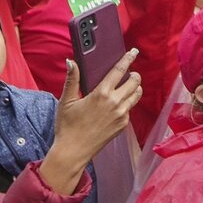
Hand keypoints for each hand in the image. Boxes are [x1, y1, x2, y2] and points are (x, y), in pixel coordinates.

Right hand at [39, 52, 141, 191]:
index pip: (120, 70)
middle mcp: (115, 102)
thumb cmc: (67, 126)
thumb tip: (71, 62)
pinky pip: (130, 109)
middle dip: (134, 75)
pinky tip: (117, 105)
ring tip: (126, 88)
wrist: (72, 151)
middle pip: (135, 81)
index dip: (128, 59)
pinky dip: (127, 103)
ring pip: (137, 95)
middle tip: (129, 74)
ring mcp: (121, 115)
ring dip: (134, 88)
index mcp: (101, 94)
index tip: (133, 51)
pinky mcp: (123, 125)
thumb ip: (71, 80)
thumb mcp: (66, 101)